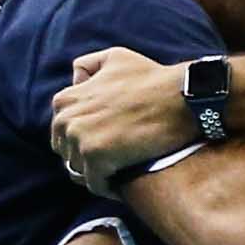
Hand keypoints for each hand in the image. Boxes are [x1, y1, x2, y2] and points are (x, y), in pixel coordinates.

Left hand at [47, 46, 187, 188]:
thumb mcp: (115, 57)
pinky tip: (126, 183)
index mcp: (65, 100)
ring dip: (98, 173)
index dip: (84, 138)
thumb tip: (76, 80)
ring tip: (122, 171)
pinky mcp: (97, 159)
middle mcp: (66, 120)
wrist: (182, 97)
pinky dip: (110, 186)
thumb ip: (88, 66)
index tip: (106, 143)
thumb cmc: (154, 78)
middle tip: (116, 160)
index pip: (62, 132)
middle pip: (68, 153)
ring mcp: (80, 140)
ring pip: (80, 170)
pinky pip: (96, 184)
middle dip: (87, 158)